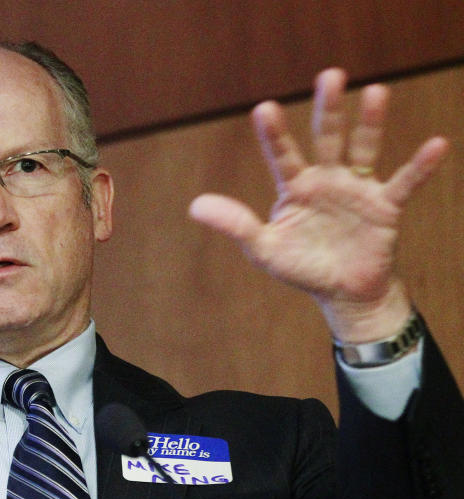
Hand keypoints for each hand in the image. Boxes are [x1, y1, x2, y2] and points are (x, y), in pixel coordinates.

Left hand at [188, 69, 447, 341]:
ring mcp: (357, 189)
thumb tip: (194, 206)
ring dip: (370, 122)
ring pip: (364, 148)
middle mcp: (327, 180)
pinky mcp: (384, 206)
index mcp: (295, 188)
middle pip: (327, 138)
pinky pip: (403, 182)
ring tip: (375, 91)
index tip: (264, 109)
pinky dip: (419, 166)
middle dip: (328, 108)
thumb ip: (236, 225)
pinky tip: (435, 145)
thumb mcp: (264, 249)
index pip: (282, 156)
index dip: (274, 134)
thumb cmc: (302, 267)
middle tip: (329, 75)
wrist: (342, 292)